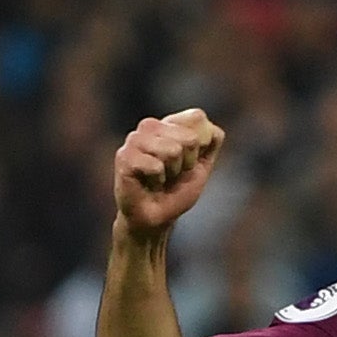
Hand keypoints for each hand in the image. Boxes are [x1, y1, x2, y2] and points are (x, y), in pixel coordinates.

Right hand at [114, 109, 225, 235]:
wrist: (156, 219)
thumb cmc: (176, 191)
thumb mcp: (201, 165)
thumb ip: (211, 143)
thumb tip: (212, 129)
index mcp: (168, 123)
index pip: (197, 118)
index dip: (200, 148)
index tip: (188, 163)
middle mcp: (149, 125)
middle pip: (189, 138)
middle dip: (187, 163)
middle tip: (172, 175)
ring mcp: (134, 139)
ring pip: (173, 150)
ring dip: (172, 173)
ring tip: (160, 179)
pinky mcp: (124, 157)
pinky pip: (156, 166)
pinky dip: (157, 181)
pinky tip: (148, 184)